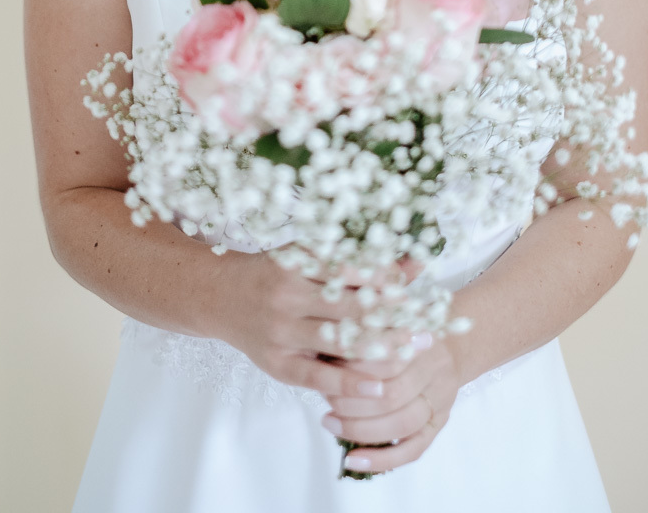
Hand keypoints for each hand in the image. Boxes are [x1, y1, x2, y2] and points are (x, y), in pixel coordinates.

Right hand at [212, 250, 422, 399]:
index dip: (385, 279)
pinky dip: (350, 383)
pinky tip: (379, 388)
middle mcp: (289, 296)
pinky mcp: (278, 363)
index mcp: (297, 263)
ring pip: (339, 342)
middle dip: (392, 316)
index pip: (351, 270)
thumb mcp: (309, 257)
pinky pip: (319, 376)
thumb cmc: (274, 273)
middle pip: (350, 307)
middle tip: (427, 324)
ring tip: (414, 351)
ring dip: (380, 348)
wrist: (220, 297)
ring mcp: (282, 332)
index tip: (414, 286)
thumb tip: (416, 263)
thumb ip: (359, 261)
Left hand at [320, 332, 464, 473]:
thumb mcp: (389, 320)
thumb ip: (364, 334)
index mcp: (423, 338)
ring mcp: (440, 400)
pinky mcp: (438, 425)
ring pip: (401, 425)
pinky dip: (381, 460)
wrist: (453, 343)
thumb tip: (321, 351)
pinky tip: (353, 460)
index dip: (353, 368)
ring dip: (360, 429)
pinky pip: (412, 451)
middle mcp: (436, 370)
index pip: (385, 358)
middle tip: (326, 400)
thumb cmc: (408, 330)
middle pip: (393, 395)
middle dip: (352, 402)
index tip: (325, 369)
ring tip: (330, 423)